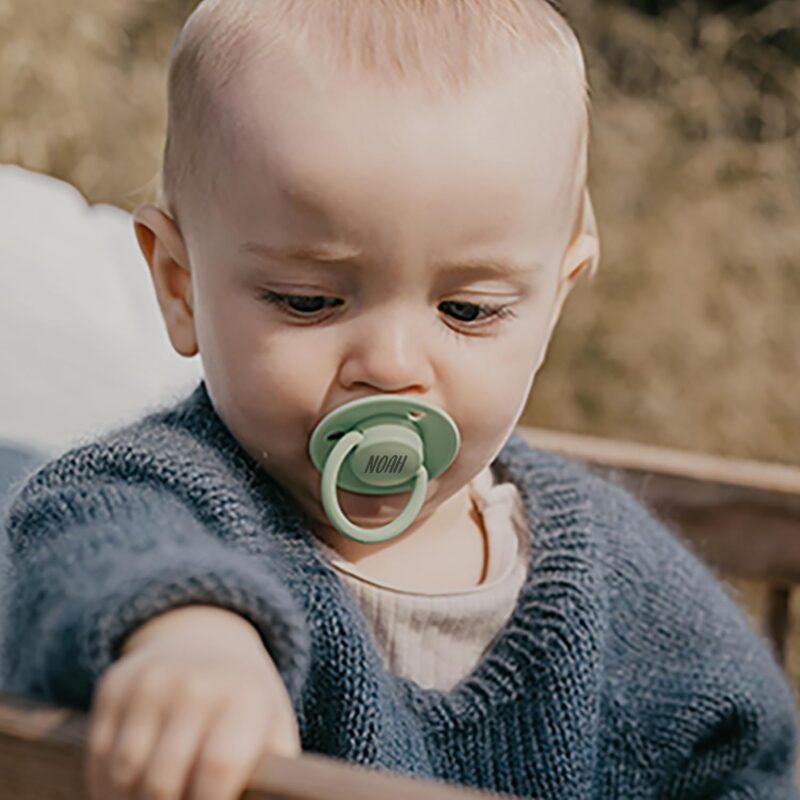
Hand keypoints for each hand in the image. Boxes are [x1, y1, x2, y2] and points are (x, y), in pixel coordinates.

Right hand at [85, 605, 300, 799]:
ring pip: (123, 775)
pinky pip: (97, 757)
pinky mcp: (115, 685)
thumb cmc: (244, 707)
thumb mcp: (273, 731)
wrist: (203, 641)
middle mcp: (196, 685)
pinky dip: (104, 790)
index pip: (217, 768)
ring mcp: (150, 683)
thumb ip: (272, 777)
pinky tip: (124, 796)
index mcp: (245, 699)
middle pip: (163, 781)